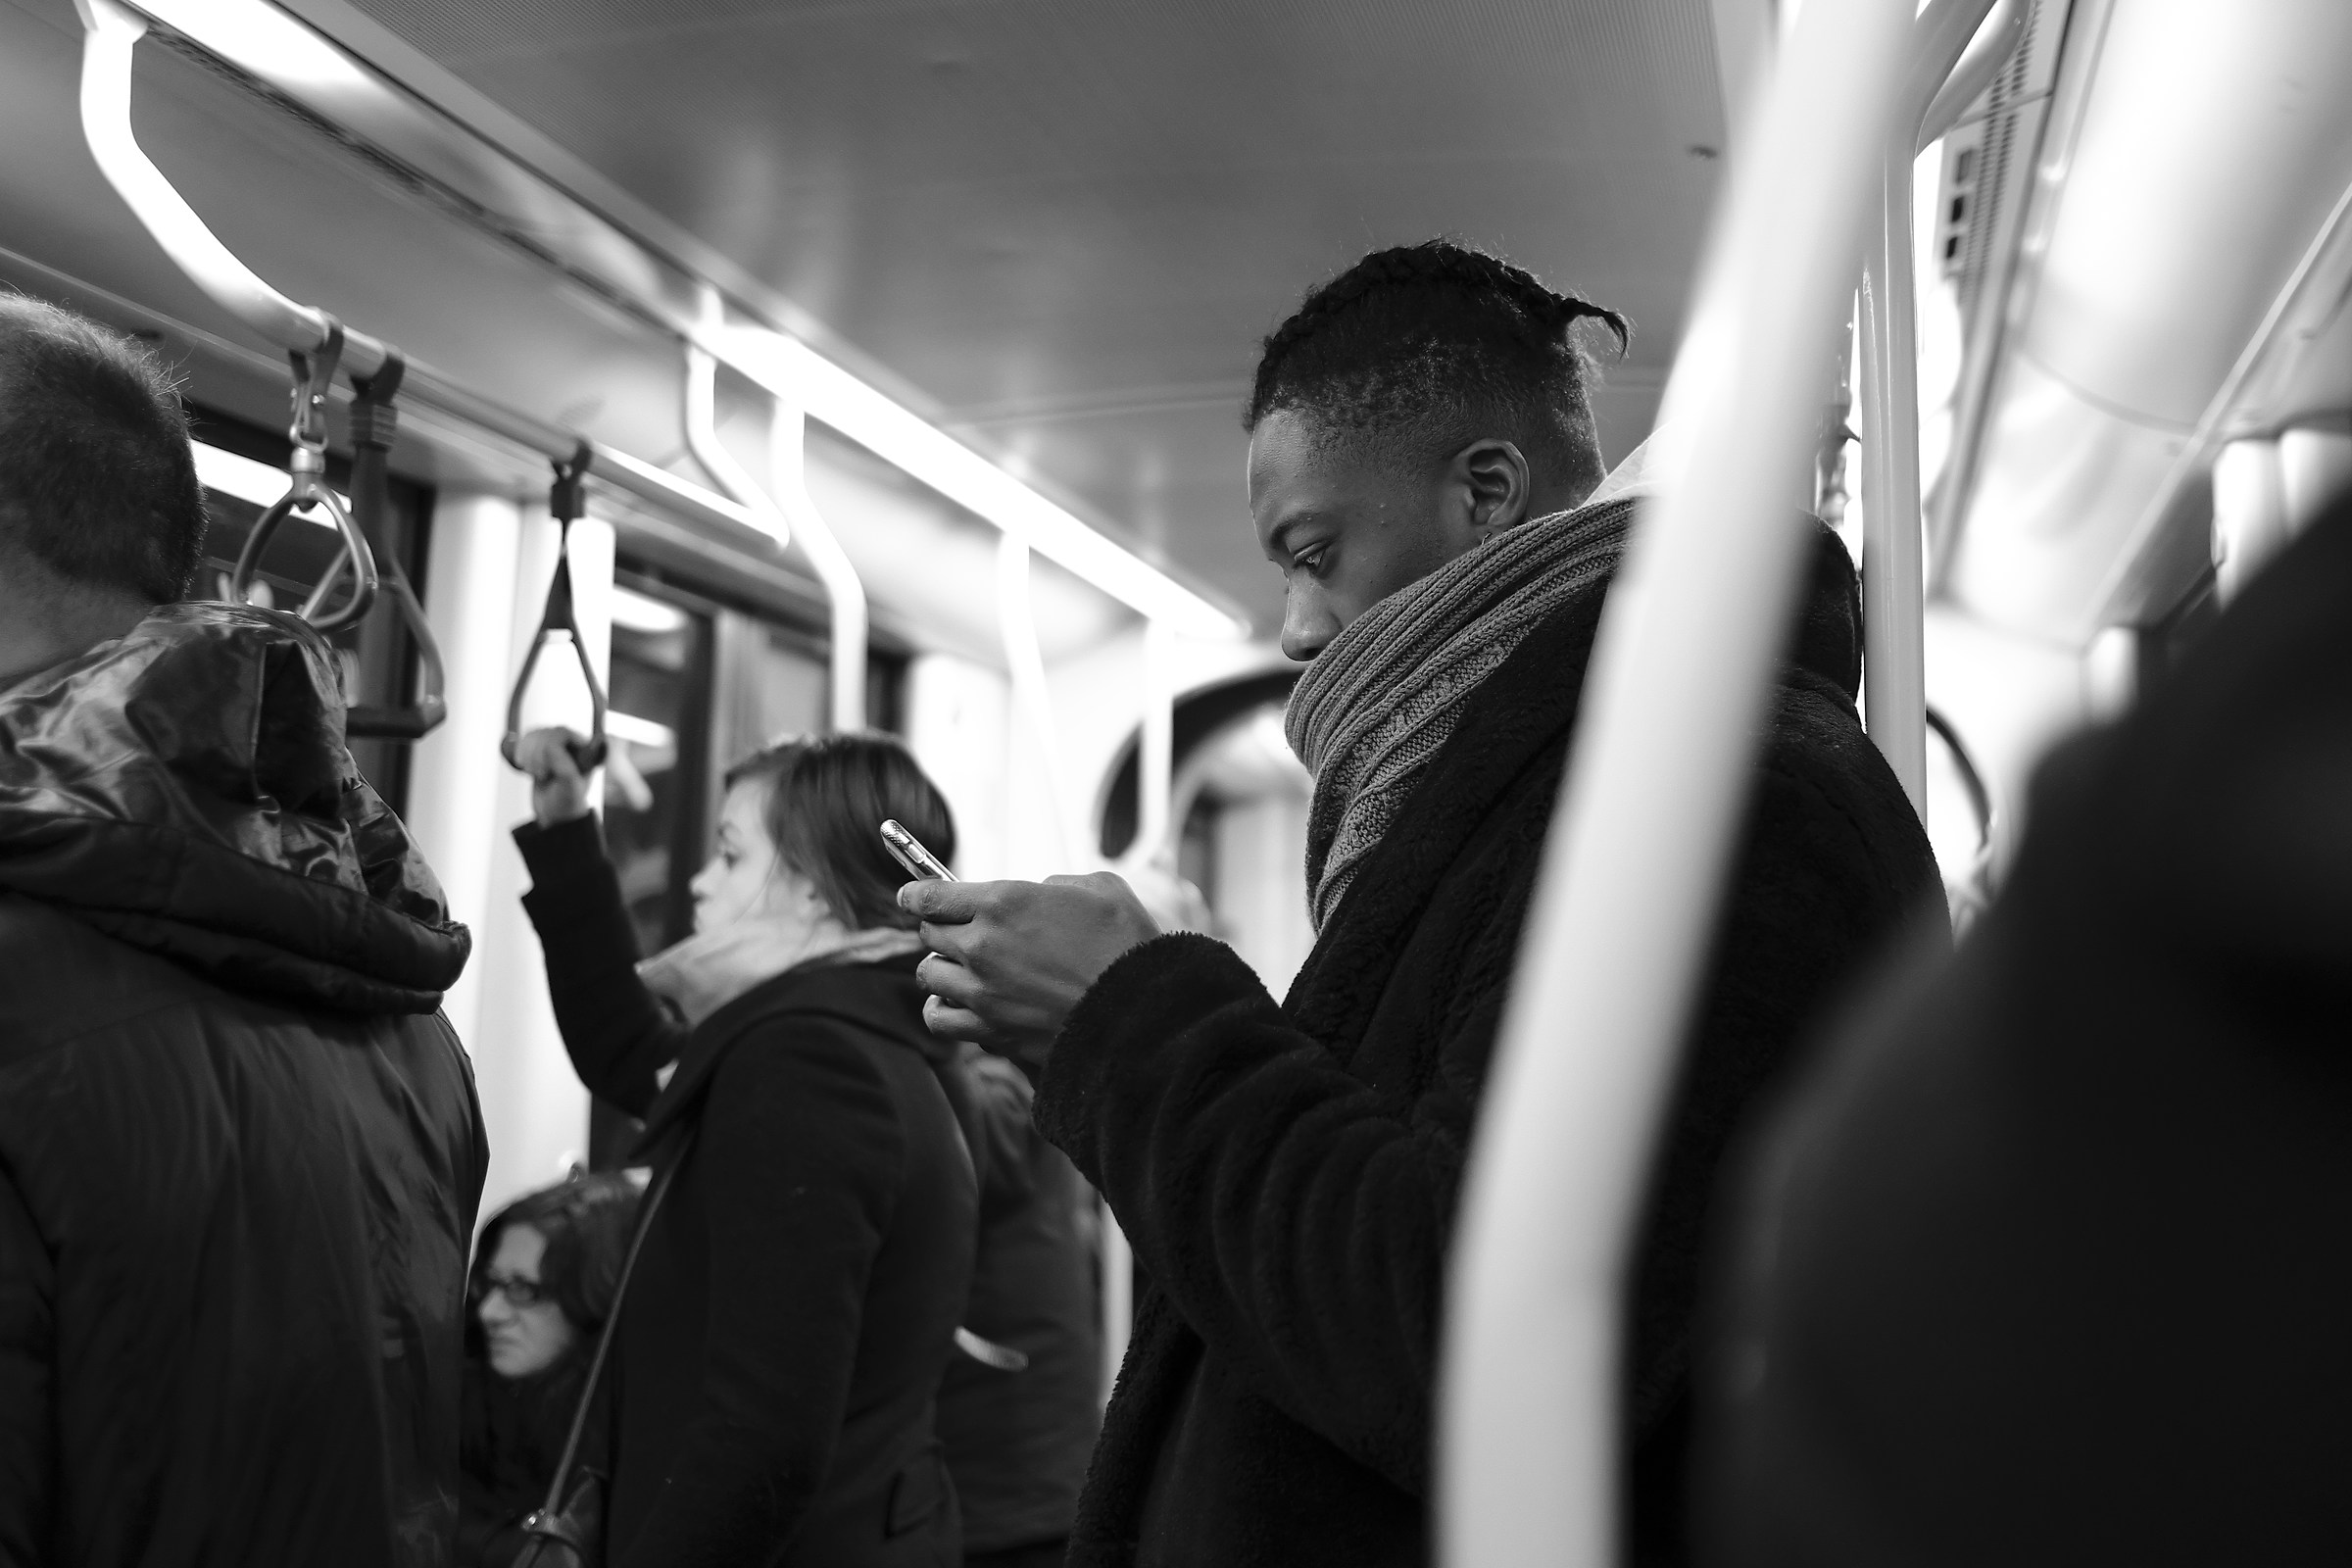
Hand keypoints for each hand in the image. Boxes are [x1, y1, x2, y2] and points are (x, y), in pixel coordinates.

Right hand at [513, 727, 594, 825]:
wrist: (555, 816)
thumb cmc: (568, 803)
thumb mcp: (569, 787)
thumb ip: (563, 765)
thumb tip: (550, 746)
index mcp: (586, 750)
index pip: (563, 733)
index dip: (548, 746)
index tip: (544, 770)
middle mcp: (573, 746)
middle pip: (548, 732)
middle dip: (537, 753)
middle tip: (539, 775)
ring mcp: (558, 747)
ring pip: (536, 734)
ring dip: (528, 752)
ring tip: (533, 773)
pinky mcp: (543, 751)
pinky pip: (528, 739)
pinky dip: (522, 750)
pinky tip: (524, 765)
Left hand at [902, 873, 1162, 1057]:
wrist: (1144, 1014)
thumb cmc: (1129, 944)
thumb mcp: (1100, 888)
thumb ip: (1057, 884)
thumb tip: (1039, 894)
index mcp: (1003, 902)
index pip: (929, 895)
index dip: (916, 894)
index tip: (912, 896)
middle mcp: (982, 946)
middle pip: (928, 935)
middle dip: (940, 929)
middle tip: (959, 930)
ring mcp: (983, 994)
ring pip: (928, 976)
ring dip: (941, 969)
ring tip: (960, 969)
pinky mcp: (992, 1032)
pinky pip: (941, 1020)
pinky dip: (944, 1010)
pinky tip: (960, 1004)